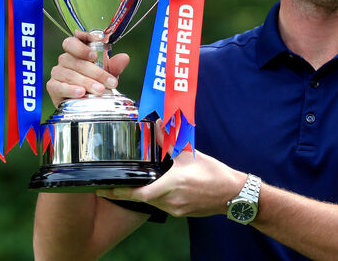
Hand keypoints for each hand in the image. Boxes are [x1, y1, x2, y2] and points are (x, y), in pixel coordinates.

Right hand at [46, 30, 130, 107]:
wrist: (85, 104)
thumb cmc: (95, 83)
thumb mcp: (108, 74)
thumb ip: (115, 66)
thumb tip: (125, 58)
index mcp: (77, 51)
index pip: (75, 40)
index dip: (83, 41)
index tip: (95, 52)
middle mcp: (65, 58)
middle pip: (77, 60)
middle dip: (95, 71)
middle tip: (110, 81)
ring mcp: (57, 71)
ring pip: (70, 74)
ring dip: (87, 82)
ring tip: (99, 90)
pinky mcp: (52, 86)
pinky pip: (59, 86)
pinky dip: (70, 89)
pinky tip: (80, 93)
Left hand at [96, 151, 245, 217]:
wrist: (233, 194)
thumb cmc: (214, 174)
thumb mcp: (190, 154)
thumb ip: (171, 140)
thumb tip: (159, 124)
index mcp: (172, 186)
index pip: (139, 193)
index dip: (119, 192)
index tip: (104, 189)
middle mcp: (171, 201)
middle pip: (142, 198)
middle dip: (127, 192)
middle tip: (112, 185)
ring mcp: (176, 209)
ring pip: (153, 202)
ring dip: (143, 194)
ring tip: (134, 183)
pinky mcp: (182, 213)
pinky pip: (163, 205)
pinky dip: (157, 196)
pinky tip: (158, 187)